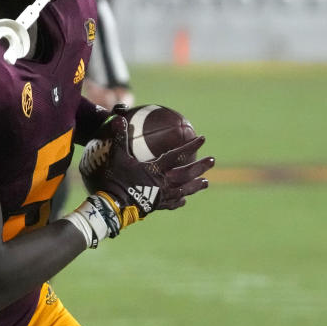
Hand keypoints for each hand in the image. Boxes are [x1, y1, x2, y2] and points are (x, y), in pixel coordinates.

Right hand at [80, 116, 213, 230]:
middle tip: (213, 160)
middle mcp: (163, 183)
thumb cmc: (116, 180)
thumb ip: (120, 138)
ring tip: (206, 183)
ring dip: (196, 186)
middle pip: (187, 174)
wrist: (113, 205)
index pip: (178, 155)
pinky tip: (184, 200)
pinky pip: (172, 203)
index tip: (203, 138)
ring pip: (184, 190)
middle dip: (201, 166)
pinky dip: (179, 201)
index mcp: (157, 169)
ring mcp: (161, 196)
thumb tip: (119, 119)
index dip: (191, 146)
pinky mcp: (156, 206)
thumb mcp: (117, 157)